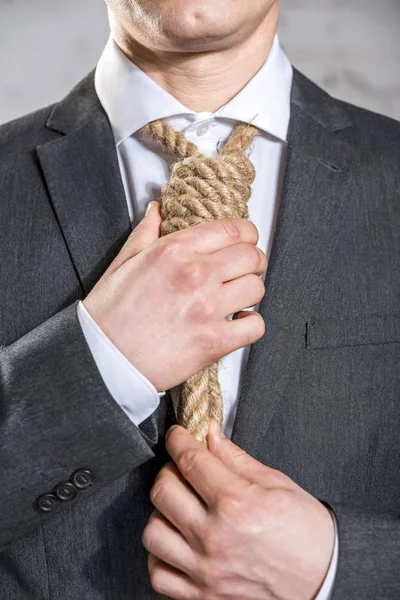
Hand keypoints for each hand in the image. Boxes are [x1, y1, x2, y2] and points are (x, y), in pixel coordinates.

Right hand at [83, 202, 266, 390]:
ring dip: (250, 293)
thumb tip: (157, 210)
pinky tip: (236, 323)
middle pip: (252, 256)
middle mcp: (195, 274)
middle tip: (243, 271)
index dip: (246, 234)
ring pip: (256, 288)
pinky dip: (250, 324)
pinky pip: (255, 325)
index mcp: (174, 250)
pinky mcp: (214, 341)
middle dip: (252, 261)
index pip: (232, 230)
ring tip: (236, 298)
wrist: (102, 360)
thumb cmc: (108, 315)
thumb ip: (145, 233)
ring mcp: (207, 308)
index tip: (246, 241)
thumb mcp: (122, 263)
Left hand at [143, 422, 334, 599]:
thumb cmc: (305, 530)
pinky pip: (159, 575)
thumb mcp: (275, 482)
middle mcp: (215, 536)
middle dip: (169, 470)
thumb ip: (235, 458)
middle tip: (183, 469)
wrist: (324, 578)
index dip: (178, 440)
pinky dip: (160, 556)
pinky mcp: (203, 595)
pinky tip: (177, 543)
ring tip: (180, 508)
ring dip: (162, 513)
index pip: (189, 460)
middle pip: (163, 491)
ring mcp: (206, 569)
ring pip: (153, 533)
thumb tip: (210, 435)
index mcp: (235, 502)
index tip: (177, 435)